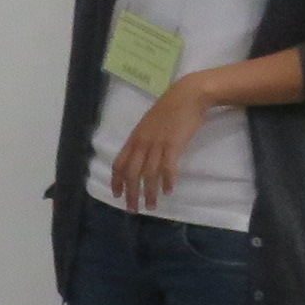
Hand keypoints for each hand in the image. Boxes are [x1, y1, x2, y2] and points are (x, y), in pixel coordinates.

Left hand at [108, 79, 211, 210]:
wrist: (187, 95)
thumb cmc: (170, 109)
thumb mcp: (149, 125)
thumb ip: (143, 140)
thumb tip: (140, 156)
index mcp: (135, 138)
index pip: (119, 163)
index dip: (117, 180)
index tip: (117, 195)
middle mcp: (142, 143)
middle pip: (131, 173)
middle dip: (130, 193)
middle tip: (133, 209)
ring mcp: (157, 144)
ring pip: (148, 173)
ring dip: (149, 192)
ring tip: (152, 206)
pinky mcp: (173, 144)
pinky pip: (167, 167)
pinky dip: (167, 180)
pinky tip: (169, 191)